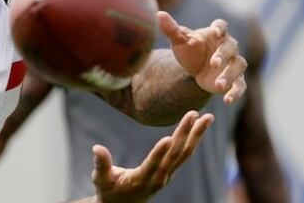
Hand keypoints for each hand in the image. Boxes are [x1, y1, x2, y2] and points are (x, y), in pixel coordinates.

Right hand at [91, 111, 213, 202]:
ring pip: (184, 154)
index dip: (160, 152)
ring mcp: (167, 175)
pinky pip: (184, 154)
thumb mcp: (101, 179)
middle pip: (175, 155)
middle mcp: (158, 179)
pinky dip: (193, 139)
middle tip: (193, 114)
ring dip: (196, 135)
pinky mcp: (170, 171)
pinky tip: (199, 126)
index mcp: (141, 180)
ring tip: (207, 117)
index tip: (169, 138)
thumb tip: (96, 147)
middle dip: (185, 134)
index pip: (152, 165)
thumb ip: (101, 164)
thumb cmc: (109, 191)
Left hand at [157, 12, 247, 104]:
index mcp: (215, 33)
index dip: (219, 28)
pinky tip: (227, 101)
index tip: (215, 32)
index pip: (221, 26)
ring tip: (218, 85)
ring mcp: (233, 63)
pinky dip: (236, 93)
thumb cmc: (189, 50)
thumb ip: (171, 29)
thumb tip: (159, 14)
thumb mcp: (178, 41)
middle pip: (231, 47)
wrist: (194, 69)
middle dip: (223, 55)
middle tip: (213, 63)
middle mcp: (228, 46)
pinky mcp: (235, 79)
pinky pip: (241, 85)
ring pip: (238, 65)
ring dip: (230, 74)